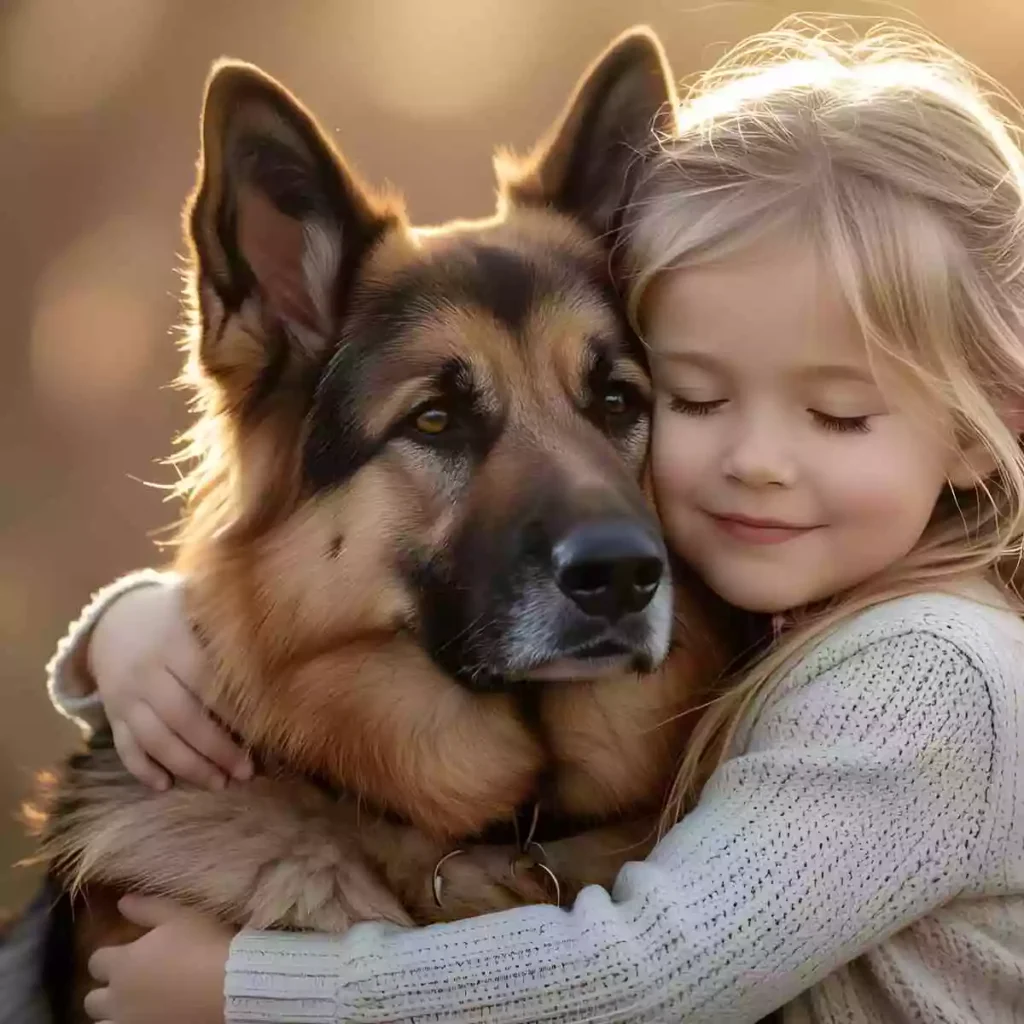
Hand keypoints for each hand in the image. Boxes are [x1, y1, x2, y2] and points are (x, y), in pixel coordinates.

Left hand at [85, 895, 231, 1023]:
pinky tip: (148, 1019)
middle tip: (131, 984)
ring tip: (136, 1008)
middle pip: (92, 999)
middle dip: (107, 991)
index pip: (96, 961)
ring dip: (114, 1015)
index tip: (128, 954)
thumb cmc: (203, 945)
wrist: (230, 985)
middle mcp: (117, 998)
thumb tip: (122, 901)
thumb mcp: (179, 915)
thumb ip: (146, 908)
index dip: (111, 956)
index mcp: (123, 963)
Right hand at [88, 582, 252, 789]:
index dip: (235, 712)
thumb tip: (277, 661)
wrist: (115, 618)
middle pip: (183, 718)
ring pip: (155, 739)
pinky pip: (125, 748)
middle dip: (216, 749)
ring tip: (219, 783)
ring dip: (188, 766)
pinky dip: (143, 769)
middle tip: (246, 771)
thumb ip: (225, 638)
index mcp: (173, 644)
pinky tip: (165, 786)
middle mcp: (147, 673)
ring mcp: (125, 697)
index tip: (263, 733)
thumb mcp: (197, 615)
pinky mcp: (113, 715)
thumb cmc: (176, 619)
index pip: (207, 683)